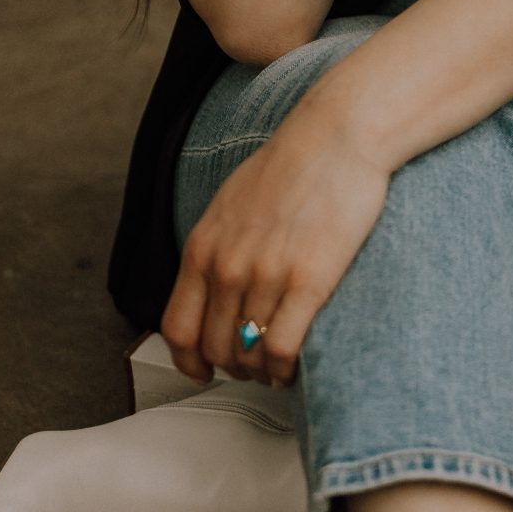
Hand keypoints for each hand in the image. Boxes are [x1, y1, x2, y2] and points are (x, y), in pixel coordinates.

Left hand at [160, 95, 391, 387]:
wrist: (335, 139)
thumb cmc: (289, 168)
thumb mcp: (229, 207)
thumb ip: (215, 250)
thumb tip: (212, 290)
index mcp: (203, 249)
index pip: (178, 328)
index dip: (188, 362)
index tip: (202, 372)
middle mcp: (227, 267)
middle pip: (215, 348)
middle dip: (234, 367)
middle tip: (254, 366)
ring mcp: (265, 276)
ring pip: (249, 354)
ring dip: (262, 371)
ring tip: (277, 368)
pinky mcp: (307, 282)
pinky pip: (283, 349)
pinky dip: (286, 369)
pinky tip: (295, 366)